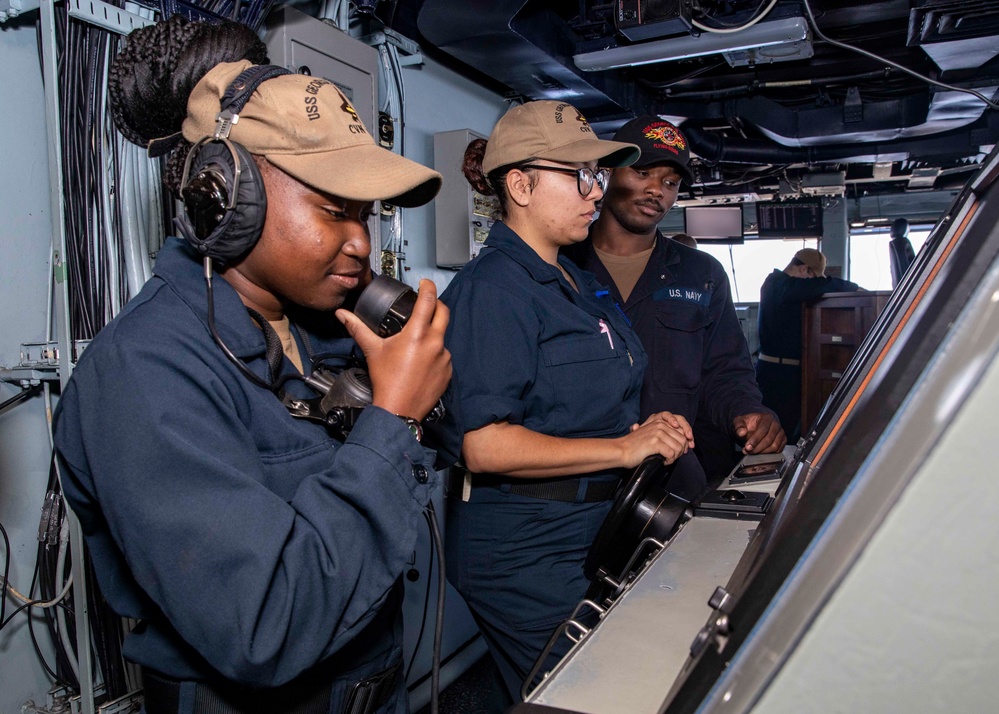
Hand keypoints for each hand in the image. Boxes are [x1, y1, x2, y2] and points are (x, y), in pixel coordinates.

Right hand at [336, 279, 451, 421]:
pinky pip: (444, 356)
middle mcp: (435, 343)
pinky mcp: (448, 371)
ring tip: (417, 344)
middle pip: (443, 313)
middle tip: (427, 304)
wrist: (399, 410)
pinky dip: (435, 354)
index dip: (428, 287)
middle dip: (437, 304)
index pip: (428, 301)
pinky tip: (421, 363)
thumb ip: (358, 328)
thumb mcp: (372, 350)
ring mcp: (444, 358)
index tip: (425, 283)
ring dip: (433, 334)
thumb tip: (342, 314)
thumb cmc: (386, 381)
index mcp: (417, 334)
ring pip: (442, 337)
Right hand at [617, 411, 693, 467]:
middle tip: (672, 457)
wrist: (621, 451)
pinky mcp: (655, 442)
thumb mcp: (652, 435)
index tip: (686, 449)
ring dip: (674, 457)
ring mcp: (657, 433)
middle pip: (683, 439)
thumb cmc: (636, 446)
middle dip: (681, 451)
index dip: (687, 440)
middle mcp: (660, 425)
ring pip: (678, 447)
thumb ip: (666, 434)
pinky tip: (662, 461)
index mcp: (660, 421)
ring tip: (666, 460)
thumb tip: (685, 441)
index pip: (683, 427)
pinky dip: (669, 461)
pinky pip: (671, 454)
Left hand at [733, 412, 785, 453]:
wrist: (753, 426)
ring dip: (762, 452)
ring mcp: (781, 433)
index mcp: (767, 417)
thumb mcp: (739, 422)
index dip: (755, 440)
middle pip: (769, 439)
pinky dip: (769, 454)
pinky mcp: (783, 441)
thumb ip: (738, 426)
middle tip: (748, 451)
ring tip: (751, 452)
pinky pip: (778, 450)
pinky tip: (759, 454)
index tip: (747, 447)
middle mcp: (776, 424)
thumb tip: (741, 433)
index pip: (763, 429)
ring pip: (775, 446)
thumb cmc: (747, 424)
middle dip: (757, 448)